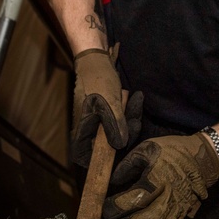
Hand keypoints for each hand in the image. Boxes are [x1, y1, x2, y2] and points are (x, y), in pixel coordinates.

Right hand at [71, 48, 141, 166]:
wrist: (97, 57)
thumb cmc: (98, 78)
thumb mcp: (108, 102)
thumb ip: (114, 124)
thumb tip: (120, 145)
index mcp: (82, 128)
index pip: (84, 156)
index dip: (99, 161)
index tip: (118, 156)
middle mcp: (89, 128)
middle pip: (108, 144)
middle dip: (126, 133)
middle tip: (136, 120)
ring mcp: (98, 120)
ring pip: (117, 131)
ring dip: (130, 119)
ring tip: (135, 100)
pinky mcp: (107, 112)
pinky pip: (120, 119)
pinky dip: (129, 111)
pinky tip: (136, 98)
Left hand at [103, 133, 218, 218]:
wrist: (201, 158)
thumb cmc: (171, 151)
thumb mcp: (146, 149)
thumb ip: (127, 166)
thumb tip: (113, 182)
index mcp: (158, 177)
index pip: (134, 198)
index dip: (116, 207)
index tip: (104, 207)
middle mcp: (169, 195)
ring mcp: (178, 207)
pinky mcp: (182, 214)